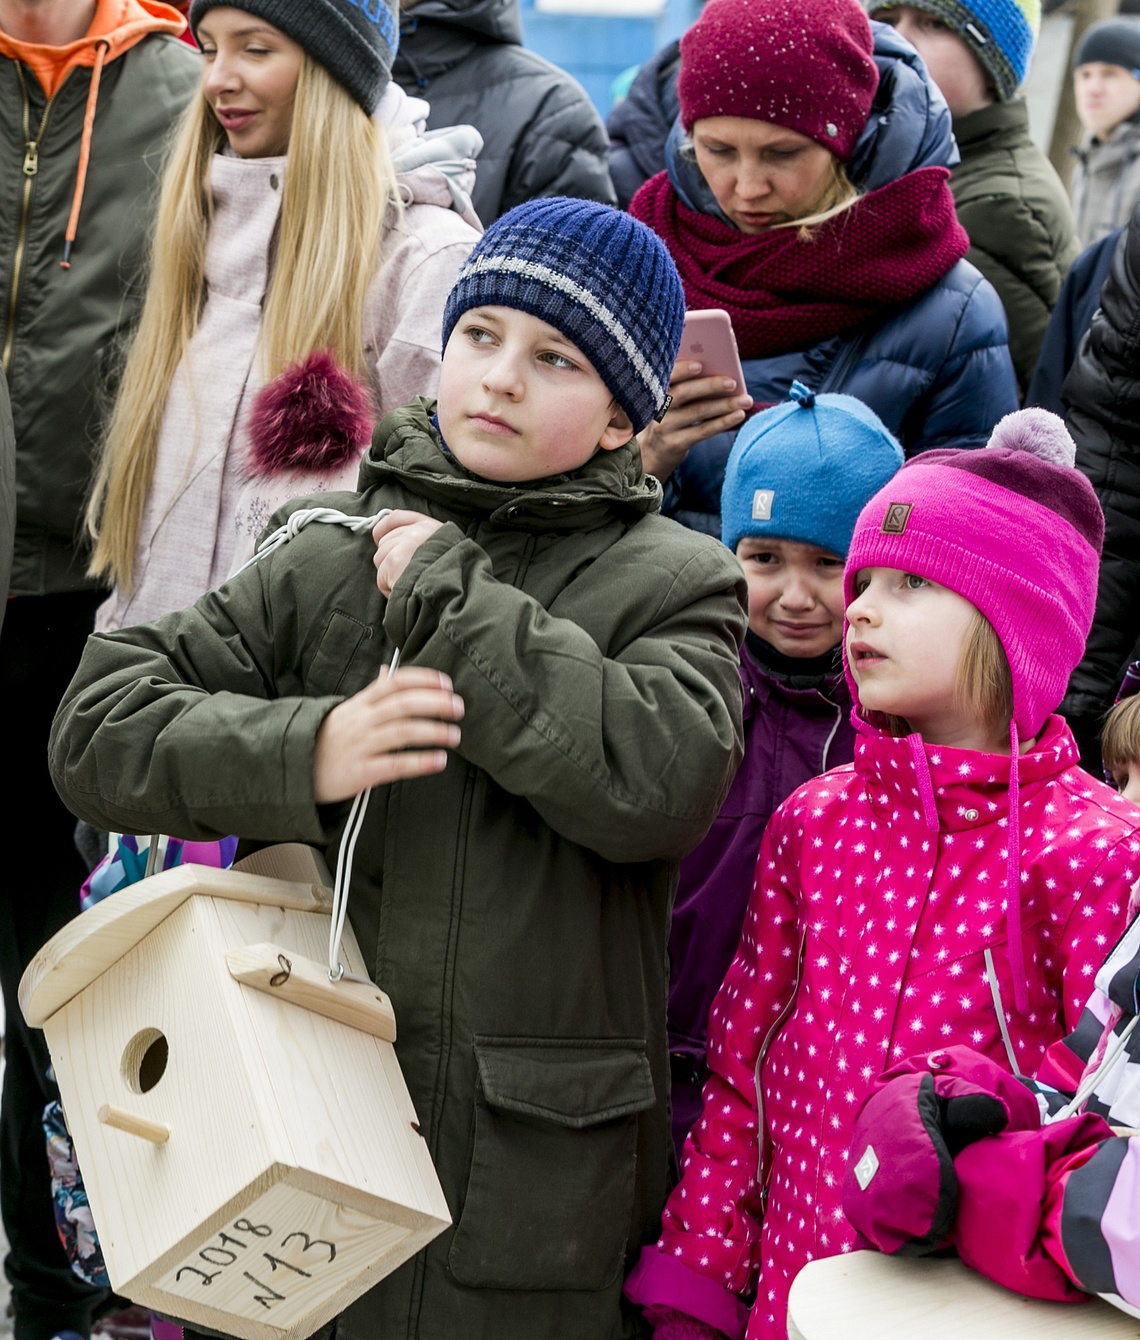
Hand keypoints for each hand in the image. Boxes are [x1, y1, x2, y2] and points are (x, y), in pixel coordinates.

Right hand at [312, 667, 464, 802]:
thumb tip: (389, 670)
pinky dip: (419, 762)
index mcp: (360, 704)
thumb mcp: (347, 711)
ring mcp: (359, 746)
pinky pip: (393, 765)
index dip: (423, 680)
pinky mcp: (359, 772)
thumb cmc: (328, 739)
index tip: (447, 683)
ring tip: (455, 735)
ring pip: (401, 732)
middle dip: (435, 703)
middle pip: (403, 704)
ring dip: (433, 732)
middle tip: (459, 708)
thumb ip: (372, 693)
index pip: (395, 683)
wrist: (292, 768)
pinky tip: (439, 761)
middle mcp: (361, 721)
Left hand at [373, 510, 445, 597]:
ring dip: (389, 574)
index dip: (384, 528)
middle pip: (385, 541)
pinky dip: (388, 588)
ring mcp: (404, 545)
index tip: (379, 537)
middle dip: (389, 559)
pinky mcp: (394, 562)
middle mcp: (416, 532)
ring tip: (407, 583)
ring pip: (380, 558)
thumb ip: (423, 541)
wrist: (451, 593)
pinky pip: (381, 577)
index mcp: (430, 528)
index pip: (397, 517)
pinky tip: (404, 592)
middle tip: (405, 573)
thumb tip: (397, 542)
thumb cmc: (449, 578)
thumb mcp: (445, 551)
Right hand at [637, 358, 751, 481]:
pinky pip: (703, 431)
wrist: (652, 453)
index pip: (667, 376)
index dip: (682, 370)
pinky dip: (723, 422)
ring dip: (725, 405)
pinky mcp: (675, 444)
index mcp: (655, 391)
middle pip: (684, 393)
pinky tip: (738, 416)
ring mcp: (664, 427)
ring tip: (745, 400)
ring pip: (698, 412)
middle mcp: (657, 408)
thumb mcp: (670, 401)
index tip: (701, 364)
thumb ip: (685, 385)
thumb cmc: (670, 417)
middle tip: (733, 383)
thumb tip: (719, 372)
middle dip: (711, 386)